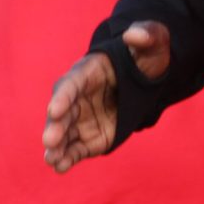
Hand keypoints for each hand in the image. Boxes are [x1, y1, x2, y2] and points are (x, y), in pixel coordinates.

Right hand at [41, 22, 169, 173]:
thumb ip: (147, 36)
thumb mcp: (154, 41)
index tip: (54, 109)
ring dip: (57, 146)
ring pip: (64, 133)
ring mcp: (81, 118)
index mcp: (88, 71)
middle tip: (50, 140)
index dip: (63, 96)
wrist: (146, 78)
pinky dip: (68, 158)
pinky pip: (76, 148)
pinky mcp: (90, 136)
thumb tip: (136, 35)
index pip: (71, 83)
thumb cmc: (146, 56)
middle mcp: (78, 96)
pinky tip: (60, 168)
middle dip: (55, 126)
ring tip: (51, 160)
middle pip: (62, 111)